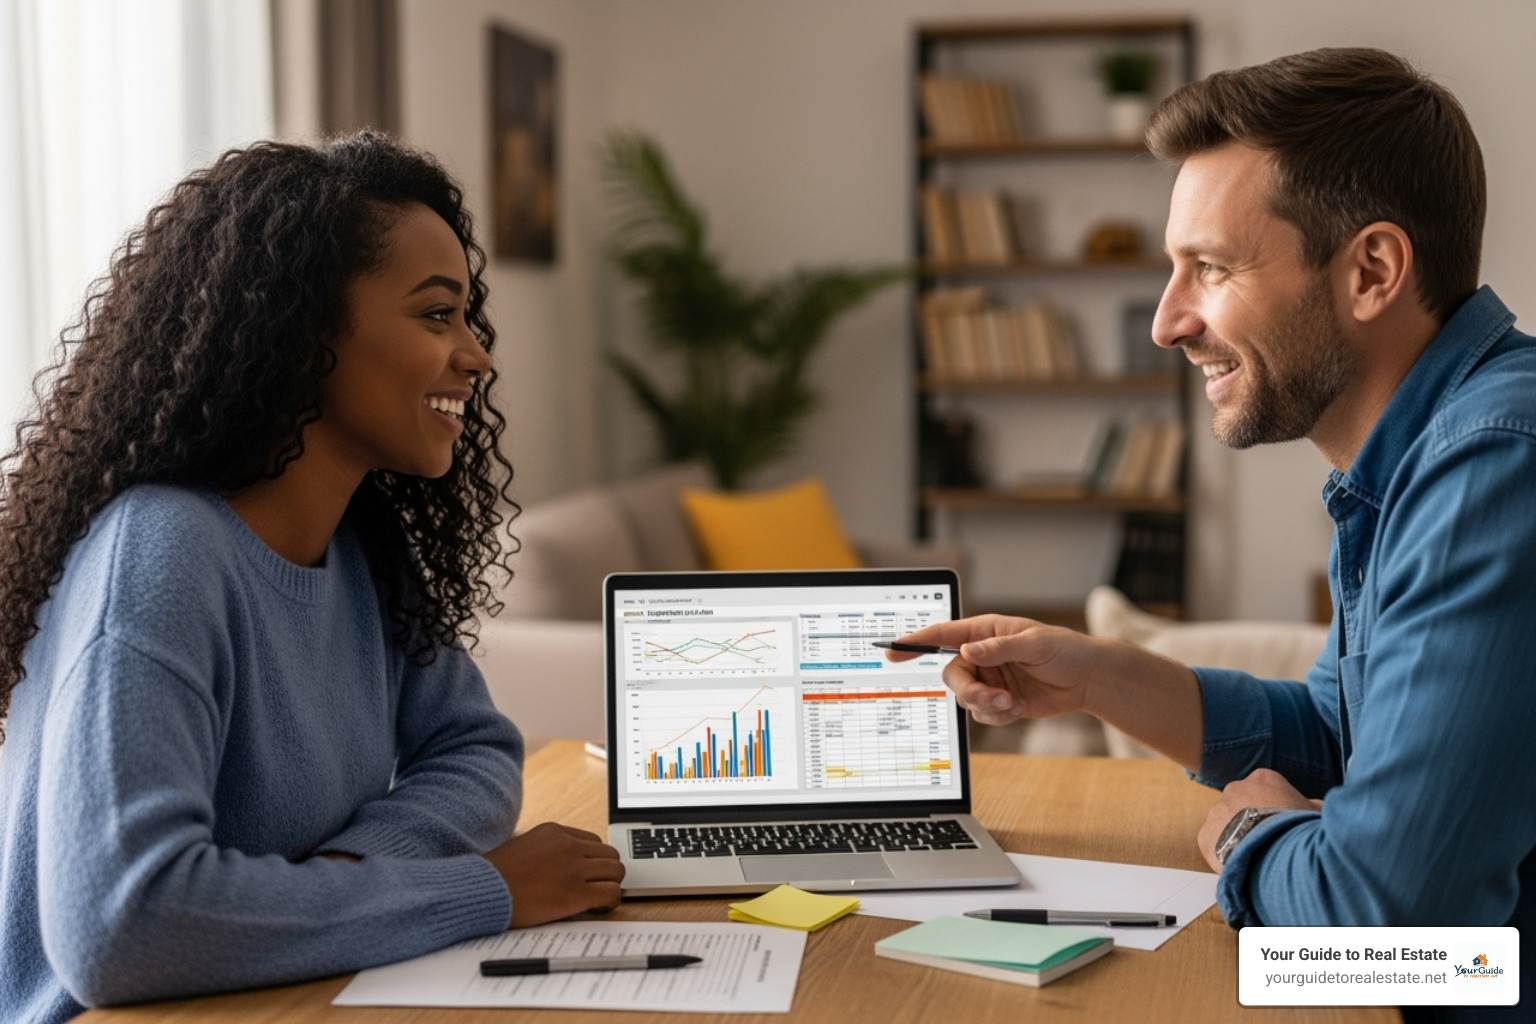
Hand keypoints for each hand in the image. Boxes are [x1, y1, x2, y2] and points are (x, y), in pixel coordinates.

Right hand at [484, 822, 624, 925]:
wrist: (484, 891)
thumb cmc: (495, 876)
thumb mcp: (523, 848)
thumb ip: (547, 851)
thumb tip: (561, 865)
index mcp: (555, 832)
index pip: (594, 842)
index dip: (594, 861)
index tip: (588, 874)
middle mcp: (568, 845)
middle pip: (610, 855)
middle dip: (606, 872)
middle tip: (596, 888)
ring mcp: (574, 868)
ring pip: (616, 872)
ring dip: (610, 885)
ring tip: (597, 899)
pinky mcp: (577, 892)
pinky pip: (612, 893)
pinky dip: (610, 902)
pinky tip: (597, 908)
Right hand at [890, 614, 1102, 725]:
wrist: (1088, 679)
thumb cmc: (1064, 649)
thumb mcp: (1034, 643)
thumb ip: (998, 648)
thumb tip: (968, 650)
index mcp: (985, 632)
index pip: (943, 634)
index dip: (916, 642)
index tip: (893, 650)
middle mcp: (981, 655)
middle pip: (953, 675)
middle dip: (970, 690)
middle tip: (996, 698)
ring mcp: (989, 679)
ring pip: (966, 698)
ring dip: (987, 705)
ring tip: (1014, 703)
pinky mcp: (999, 701)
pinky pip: (982, 714)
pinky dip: (998, 715)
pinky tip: (1019, 708)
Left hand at [1197, 769, 1314, 872]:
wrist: (1275, 850)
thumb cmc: (1298, 829)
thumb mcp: (1313, 813)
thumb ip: (1311, 805)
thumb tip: (1316, 805)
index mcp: (1263, 778)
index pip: (1266, 789)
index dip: (1274, 809)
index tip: (1281, 825)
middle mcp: (1235, 789)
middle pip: (1242, 804)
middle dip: (1251, 820)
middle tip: (1267, 842)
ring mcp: (1217, 810)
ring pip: (1225, 824)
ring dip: (1236, 837)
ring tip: (1255, 856)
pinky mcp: (1205, 834)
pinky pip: (1214, 844)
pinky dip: (1224, 854)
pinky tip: (1241, 863)